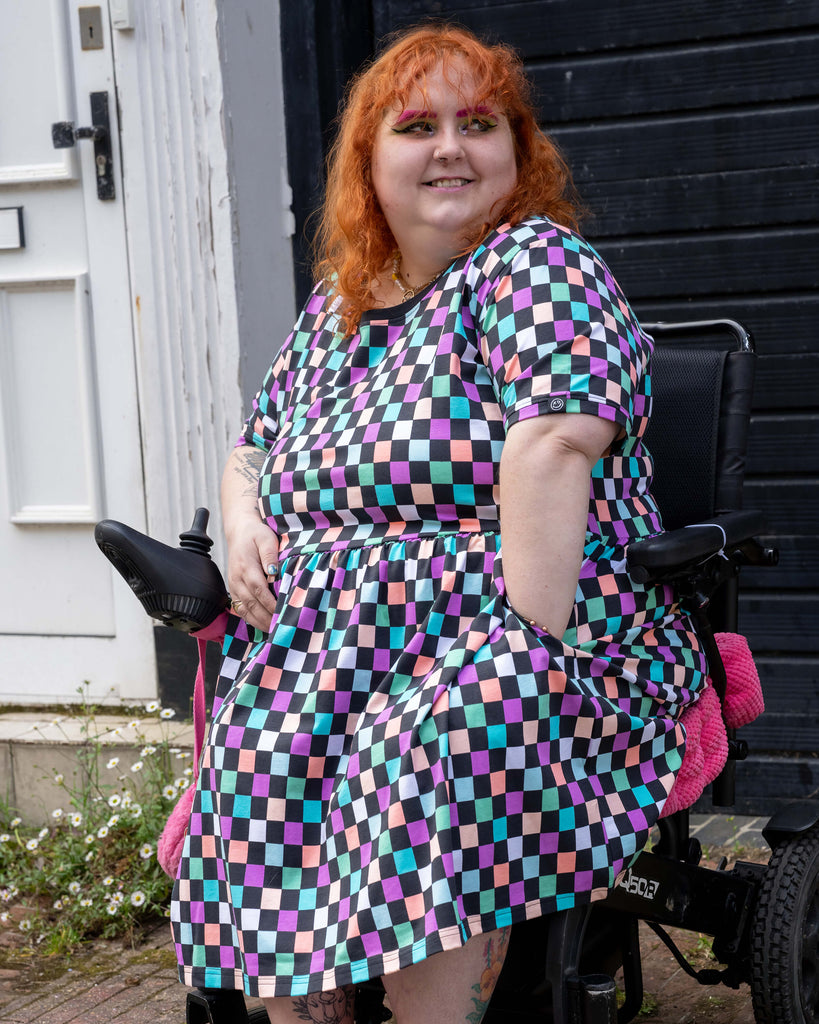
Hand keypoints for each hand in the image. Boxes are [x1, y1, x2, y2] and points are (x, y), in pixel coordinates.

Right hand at [225, 514, 279, 631]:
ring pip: (244, 609)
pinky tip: (262, 625)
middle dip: (266, 617)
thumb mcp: (266, 538)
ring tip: (273, 630)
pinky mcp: (234, 589)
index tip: (282, 611)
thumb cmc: (256, 535)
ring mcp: (234, 585)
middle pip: (251, 603)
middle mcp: (237, 578)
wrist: (239, 532)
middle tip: (281, 627)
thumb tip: (274, 570)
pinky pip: (240, 608)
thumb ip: (270, 554)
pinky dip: (251, 619)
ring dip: (258, 621)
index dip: (270, 603)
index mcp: (246, 566)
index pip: (258, 589)